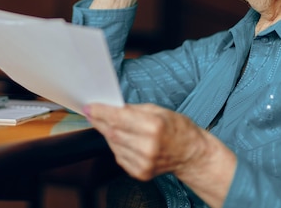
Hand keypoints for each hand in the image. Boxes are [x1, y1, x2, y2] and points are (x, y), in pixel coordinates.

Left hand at [85, 103, 235, 207]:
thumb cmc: (177, 129)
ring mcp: (143, 162)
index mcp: (153, 126)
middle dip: (100, 121)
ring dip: (108, 133)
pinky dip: (116, 146)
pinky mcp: (140, 173)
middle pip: (112, 131)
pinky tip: (123, 139)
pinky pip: (119, 156)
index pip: (117, 118)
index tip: (89, 107)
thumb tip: (111, 108)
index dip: (100, 112)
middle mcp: (147, 146)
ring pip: (113, 144)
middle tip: (92, 113)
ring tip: (109, 125)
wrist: (191, 154)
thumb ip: (133, 110)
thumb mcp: (158, 110)